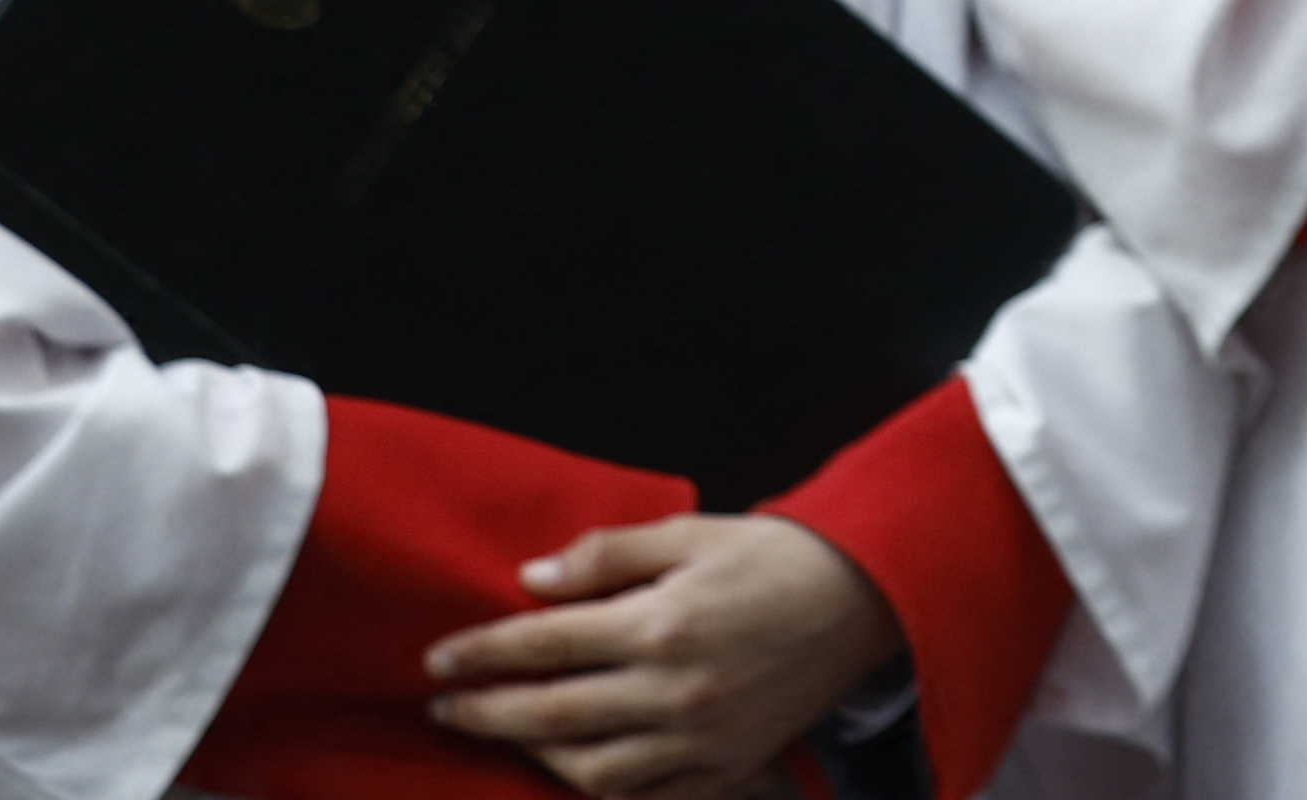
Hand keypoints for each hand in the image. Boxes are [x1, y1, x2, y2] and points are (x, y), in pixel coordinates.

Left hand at [420, 512, 900, 797]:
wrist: (867, 596)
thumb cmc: (776, 556)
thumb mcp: (691, 532)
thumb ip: (608, 554)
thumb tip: (534, 579)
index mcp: (663, 622)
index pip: (546, 642)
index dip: (484, 652)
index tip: (439, 658)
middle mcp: (675, 689)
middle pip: (552, 713)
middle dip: (486, 711)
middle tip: (444, 706)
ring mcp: (700, 737)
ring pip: (590, 770)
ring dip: (535, 754)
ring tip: (509, 732)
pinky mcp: (726, 765)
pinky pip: (645, 795)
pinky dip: (600, 788)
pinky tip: (575, 768)